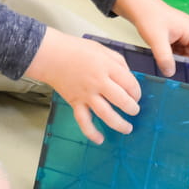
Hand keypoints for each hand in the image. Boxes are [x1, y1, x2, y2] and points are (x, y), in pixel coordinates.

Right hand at [24, 29, 141, 143]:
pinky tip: (99, 139)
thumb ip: (118, 62)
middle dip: (132, 108)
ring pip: (107, 114)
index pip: (130, 83)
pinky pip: (84, 122)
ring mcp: (86, 95)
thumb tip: (128, 75)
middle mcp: (98, 82)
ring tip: (127, 128)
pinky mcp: (75, 103)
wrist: (51, 56)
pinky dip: (92, 133)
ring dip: (120, 124)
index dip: (137, 92)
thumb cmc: (75, 50)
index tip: (136, 95)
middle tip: (134, 110)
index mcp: (107, 67)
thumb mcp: (102, 49)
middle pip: (122, 100)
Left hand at [114, 0, 188, 75]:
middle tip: (182, 78)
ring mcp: (183, 33)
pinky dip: (174, 57)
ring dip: (180, 61)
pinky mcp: (175, 35)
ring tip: (172, 70)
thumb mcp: (156, 40)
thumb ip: (164, 58)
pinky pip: (179, 50)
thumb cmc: (148, 16)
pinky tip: (166, 62)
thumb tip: (170, 73)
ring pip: (187, 52)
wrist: (138, 6)